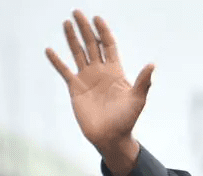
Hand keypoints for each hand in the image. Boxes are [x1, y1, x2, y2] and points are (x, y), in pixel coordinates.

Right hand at [46, 11, 151, 166]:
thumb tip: (152, 64)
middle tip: (77, 12)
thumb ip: (143, 82)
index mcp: (115, 71)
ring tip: (66, 22)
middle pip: (91, 44)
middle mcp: (100, 72)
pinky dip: (57, 61)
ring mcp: (87, 79)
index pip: (108, 45)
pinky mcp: (75, 88)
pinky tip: (50, 50)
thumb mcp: (137, 100)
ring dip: (72, 38)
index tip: (97, 18)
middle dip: (85, 28)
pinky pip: (64, 71)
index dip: (103, 31)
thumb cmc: (127, 120)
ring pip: (78, 53)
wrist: (111, 137)